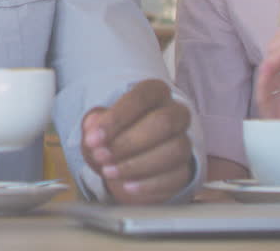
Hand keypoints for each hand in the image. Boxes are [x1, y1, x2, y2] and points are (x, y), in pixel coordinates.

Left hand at [81, 79, 193, 203]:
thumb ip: (94, 124)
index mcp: (155, 92)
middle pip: (163, 122)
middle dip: (128, 142)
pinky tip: (127, 186)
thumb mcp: (99, 127)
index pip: (141, 97)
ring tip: (109, 172)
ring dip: (137, 164)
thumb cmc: (115, 135)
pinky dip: (149, 184)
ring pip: (174, 150)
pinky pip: (177, 176)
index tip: (93, 138)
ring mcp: (184, 141)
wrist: (129, 161)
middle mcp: (176, 113)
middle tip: (101, 156)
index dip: (116, 118)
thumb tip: (93, 127)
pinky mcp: (185, 169)